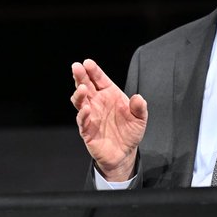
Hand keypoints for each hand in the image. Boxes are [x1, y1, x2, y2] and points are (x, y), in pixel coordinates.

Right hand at [71, 58, 147, 181]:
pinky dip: (83, 114)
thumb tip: (138, 97)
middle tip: (76, 67)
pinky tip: (86, 109)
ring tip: (82, 88)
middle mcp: (97, 102)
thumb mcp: (140, 119)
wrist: (124, 153)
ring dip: (79, 94)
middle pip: (85, 86)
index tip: (88, 62)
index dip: (93, 71)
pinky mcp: (87, 130)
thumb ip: (140, 108)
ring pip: (80, 102)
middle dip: (80, 76)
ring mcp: (91, 115)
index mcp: (109, 95)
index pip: (99, 79)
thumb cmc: (130, 132)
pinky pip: (82, 121)